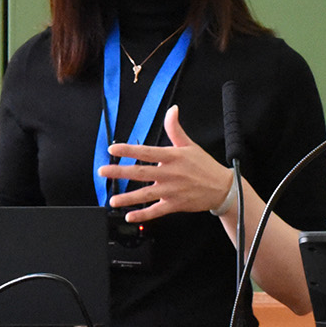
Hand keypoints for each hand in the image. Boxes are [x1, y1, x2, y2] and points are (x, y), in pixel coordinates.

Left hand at [99, 105, 231, 222]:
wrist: (222, 188)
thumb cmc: (204, 166)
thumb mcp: (190, 144)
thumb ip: (175, 128)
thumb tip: (172, 110)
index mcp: (172, 157)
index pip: (147, 152)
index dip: (129, 149)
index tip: (113, 148)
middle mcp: (170, 174)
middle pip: (140, 173)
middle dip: (120, 172)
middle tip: (103, 171)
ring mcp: (171, 191)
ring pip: (145, 194)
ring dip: (127, 198)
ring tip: (113, 200)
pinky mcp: (174, 205)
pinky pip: (156, 211)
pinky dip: (142, 215)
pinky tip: (129, 216)